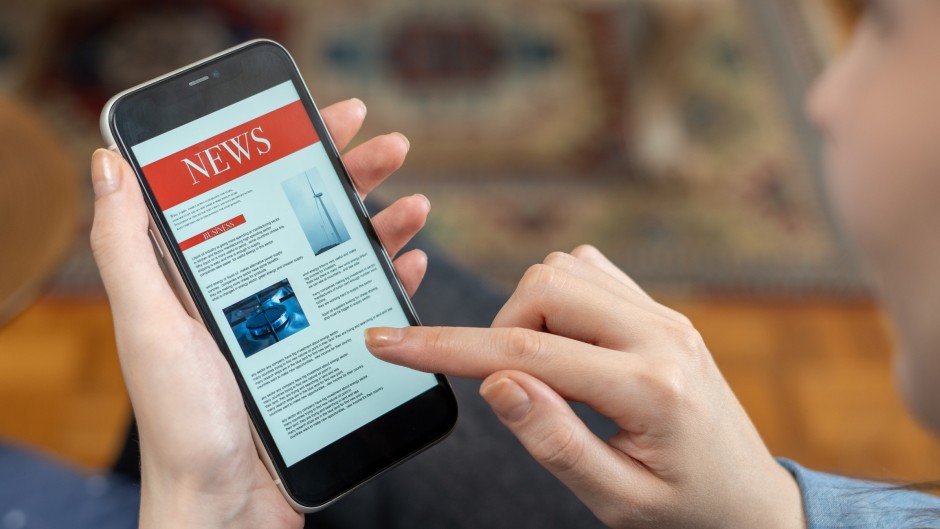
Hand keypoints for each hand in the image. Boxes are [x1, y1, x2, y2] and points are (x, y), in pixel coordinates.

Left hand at [90, 99, 425, 528]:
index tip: (330, 116)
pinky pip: (363, 305)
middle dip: (353, 174)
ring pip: (343, 255)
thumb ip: (127, 247)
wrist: (227, 504)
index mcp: (208, 272)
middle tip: (392, 147)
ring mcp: (291, 320)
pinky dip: (390, 278)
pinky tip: (411, 261)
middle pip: (309, 214)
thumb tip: (108, 163)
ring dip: (383, 222)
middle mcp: (253, 288)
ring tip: (416, 204)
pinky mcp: (322, 352)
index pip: (255, 188)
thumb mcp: (150, 325)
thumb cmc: (182, 422)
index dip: (294, 146)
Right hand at [366, 246, 805, 528]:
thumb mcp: (616, 500)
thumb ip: (553, 440)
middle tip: (509, 386)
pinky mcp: (662, 312)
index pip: (525, 351)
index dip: (446, 347)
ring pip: (565, 267)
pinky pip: (592, 270)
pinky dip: (559, 297)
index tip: (388, 345)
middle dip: (499, 327)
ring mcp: (665, 316)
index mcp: (648, 388)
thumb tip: (495, 380)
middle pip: (545, 286)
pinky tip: (566, 345)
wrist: (751, 501)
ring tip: (544, 372)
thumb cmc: (684, 512)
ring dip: (530, 311)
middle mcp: (661, 335)